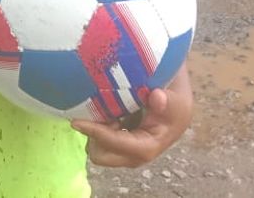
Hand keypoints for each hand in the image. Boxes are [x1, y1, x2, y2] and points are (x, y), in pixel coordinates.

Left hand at [71, 65, 192, 167]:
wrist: (175, 100)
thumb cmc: (175, 100)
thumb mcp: (175, 97)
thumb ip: (166, 99)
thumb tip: (156, 97)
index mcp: (150, 146)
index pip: (120, 145)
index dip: (99, 134)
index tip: (77, 121)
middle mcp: (135, 154)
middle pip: (103, 156)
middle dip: (94, 137)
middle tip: (98, 112)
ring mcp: (126, 150)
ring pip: (97, 148)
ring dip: (94, 131)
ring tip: (105, 109)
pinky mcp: (119, 143)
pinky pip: (99, 140)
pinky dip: (97, 127)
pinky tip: (106, 109)